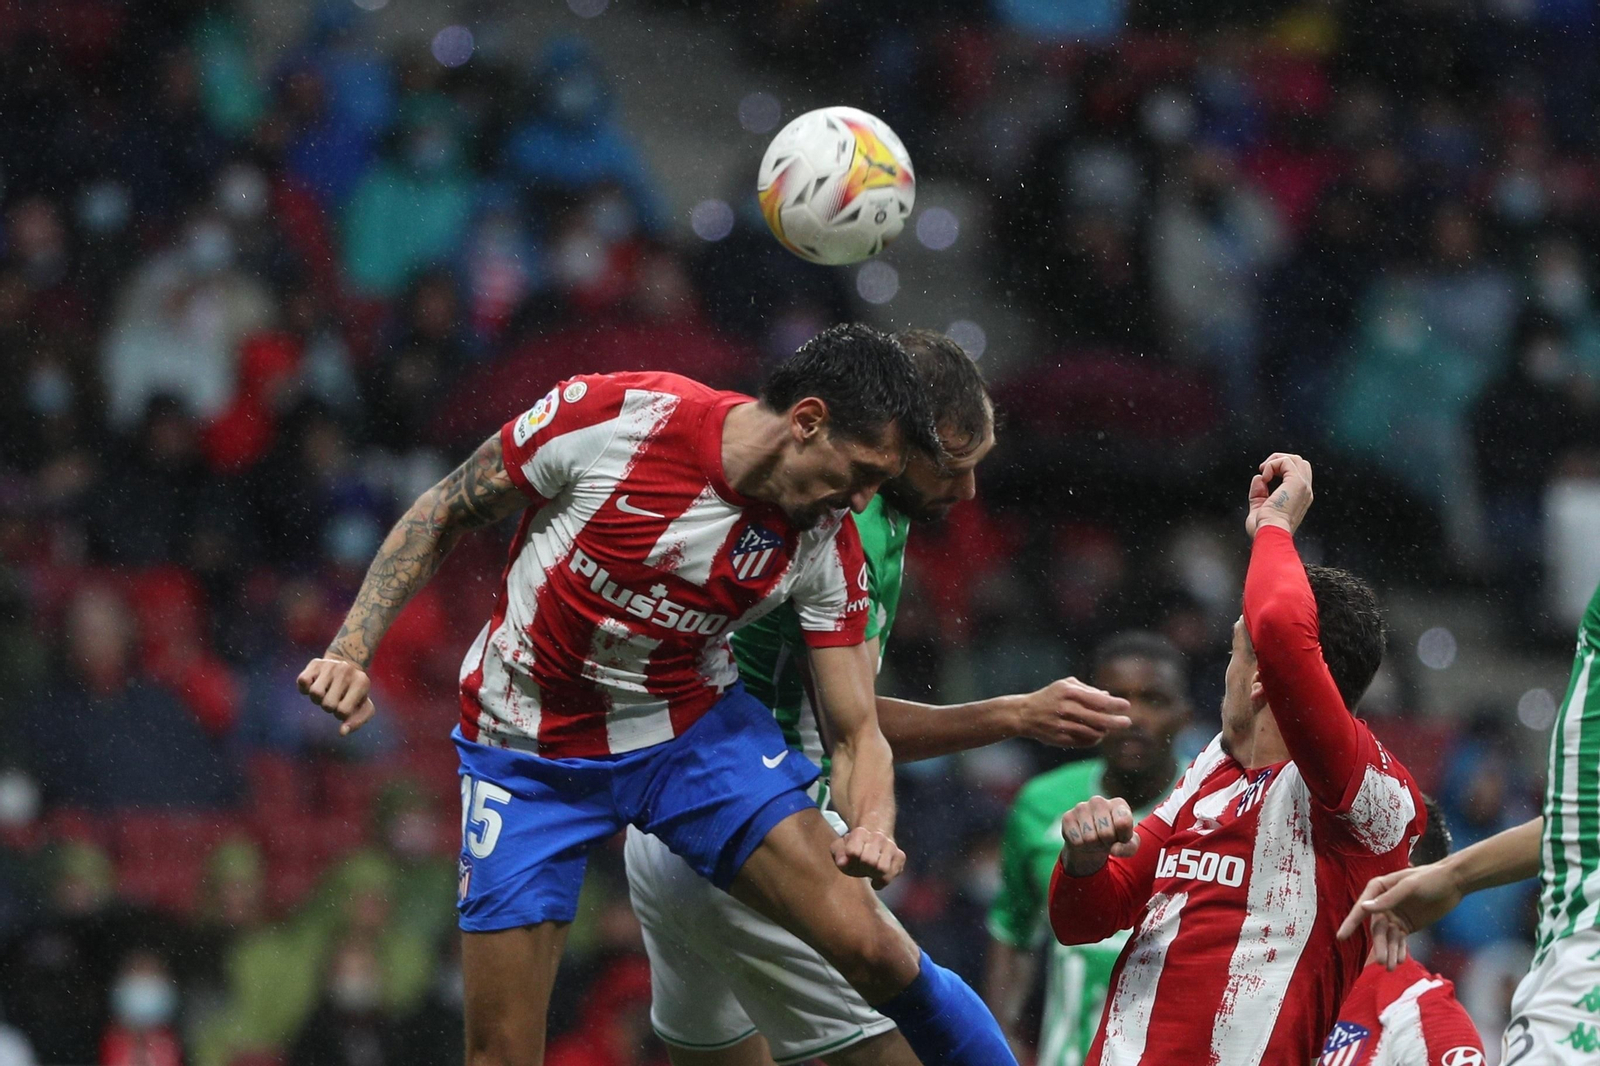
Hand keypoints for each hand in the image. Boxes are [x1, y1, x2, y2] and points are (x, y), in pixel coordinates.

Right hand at [297, 656, 376, 735]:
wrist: (348, 665)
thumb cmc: (355, 692)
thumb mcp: (363, 707)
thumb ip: (356, 722)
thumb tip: (342, 732)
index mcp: (361, 682)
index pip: (343, 712)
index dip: (340, 714)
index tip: (344, 706)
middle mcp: (346, 671)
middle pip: (327, 705)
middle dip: (328, 707)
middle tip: (334, 698)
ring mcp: (330, 665)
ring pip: (314, 693)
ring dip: (316, 698)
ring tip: (325, 692)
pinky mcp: (315, 663)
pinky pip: (302, 681)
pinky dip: (304, 688)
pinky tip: (314, 684)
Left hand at [832, 827, 905, 889]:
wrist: (872, 846)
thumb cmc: (853, 851)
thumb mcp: (840, 850)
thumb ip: (838, 854)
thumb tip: (843, 863)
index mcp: (860, 832)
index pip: (853, 852)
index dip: (849, 860)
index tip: (850, 859)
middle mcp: (878, 836)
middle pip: (869, 861)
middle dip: (863, 868)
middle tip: (861, 866)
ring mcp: (891, 845)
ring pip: (882, 869)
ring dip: (873, 874)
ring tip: (870, 870)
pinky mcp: (900, 856)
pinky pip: (891, 875)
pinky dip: (882, 881)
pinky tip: (877, 877)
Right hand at [1016, 678, 1131, 747]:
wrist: (1024, 714)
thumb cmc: (1049, 697)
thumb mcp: (1065, 686)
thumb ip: (1087, 690)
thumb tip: (1108, 696)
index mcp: (1068, 692)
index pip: (1098, 700)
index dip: (1114, 704)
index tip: (1127, 706)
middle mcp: (1065, 708)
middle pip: (1098, 718)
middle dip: (1115, 722)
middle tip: (1127, 723)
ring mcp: (1062, 725)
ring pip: (1092, 732)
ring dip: (1104, 731)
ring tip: (1107, 728)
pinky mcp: (1060, 739)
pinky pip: (1084, 741)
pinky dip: (1093, 738)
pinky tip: (1096, 735)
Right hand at [1060, 796, 1139, 876]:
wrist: (1092, 841)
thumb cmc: (1114, 839)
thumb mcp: (1129, 845)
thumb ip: (1129, 847)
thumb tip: (1114, 849)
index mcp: (1118, 804)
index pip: (1123, 822)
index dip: (1123, 837)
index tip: (1122, 837)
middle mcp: (1099, 801)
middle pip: (1106, 833)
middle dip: (1107, 843)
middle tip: (1106, 840)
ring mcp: (1081, 807)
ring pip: (1090, 838)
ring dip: (1094, 845)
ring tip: (1095, 839)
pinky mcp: (1067, 817)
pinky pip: (1076, 841)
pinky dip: (1081, 846)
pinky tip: (1083, 838)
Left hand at [1245, 453, 1313, 539]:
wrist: (1270, 534)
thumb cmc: (1264, 530)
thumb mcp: (1259, 508)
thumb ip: (1258, 493)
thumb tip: (1258, 478)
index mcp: (1300, 499)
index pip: (1297, 475)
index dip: (1279, 471)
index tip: (1264, 479)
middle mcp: (1305, 491)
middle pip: (1299, 463)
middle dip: (1279, 461)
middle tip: (1264, 471)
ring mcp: (1303, 486)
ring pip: (1295, 459)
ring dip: (1275, 460)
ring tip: (1264, 472)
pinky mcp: (1297, 482)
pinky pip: (1285, 462)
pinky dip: (1272, 465)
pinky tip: (1265, 477)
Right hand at [1335, 862, 1463, 968]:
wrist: (1453, 883)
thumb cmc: (1430, 878)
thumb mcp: (1409, 886)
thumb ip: (1388, 899)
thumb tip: (1364, 907)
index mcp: (1378, 889)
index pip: (1362, 908)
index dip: (1351, 923)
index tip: (1341, 937)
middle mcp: (1383, 904)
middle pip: (1376, 928)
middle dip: (1378, 945)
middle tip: (1381, 962)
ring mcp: (1395, 916)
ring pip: (1388, 937)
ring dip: (1388, 951)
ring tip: (1391, 967)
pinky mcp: (1407, 926)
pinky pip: (1399, 941)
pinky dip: (1399, 951)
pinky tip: (1400, 960)